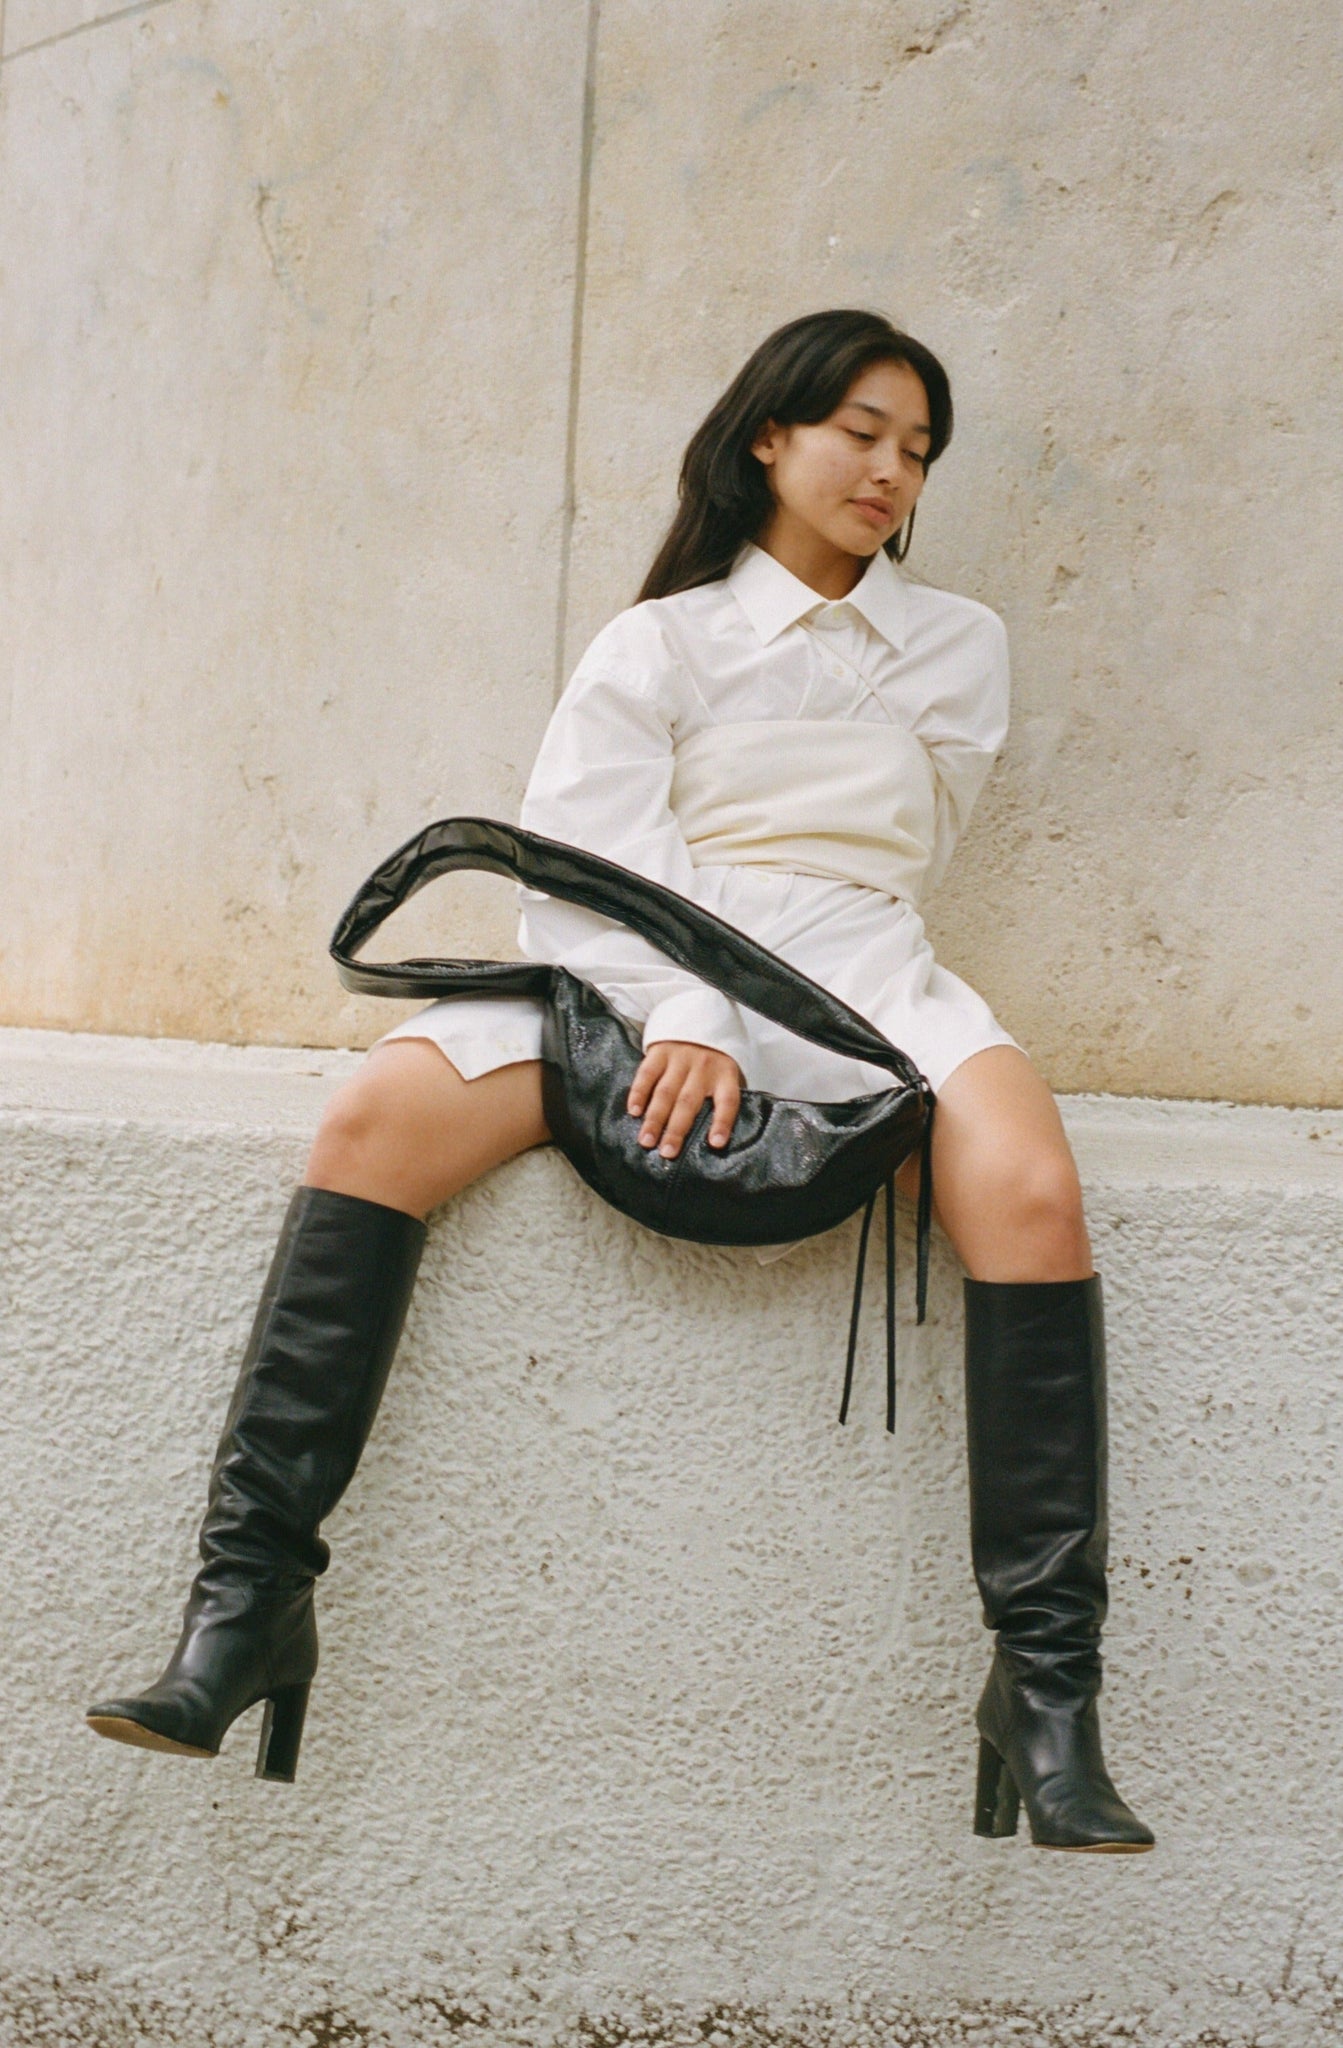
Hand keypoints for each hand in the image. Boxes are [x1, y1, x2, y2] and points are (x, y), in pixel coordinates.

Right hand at [626, 1040, 741, 1159]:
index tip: (716, 1143)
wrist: (698, 1014)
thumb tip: (714, 1137)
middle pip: (688, 1102)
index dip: (722, 1122)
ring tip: (646, 1141)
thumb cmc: (713, 1055)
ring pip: (665, 1092)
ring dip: (655, 1118)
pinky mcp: (659, 1051)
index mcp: (725, 1074)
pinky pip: (647, 1074)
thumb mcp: (727, 1071)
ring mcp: (679, 1058)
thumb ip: (721, 1096)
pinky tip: (634, 1111)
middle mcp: (702, 1067)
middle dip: (676, 1130)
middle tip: (667, 1152)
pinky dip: (639, 1093)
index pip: (727, 1101)